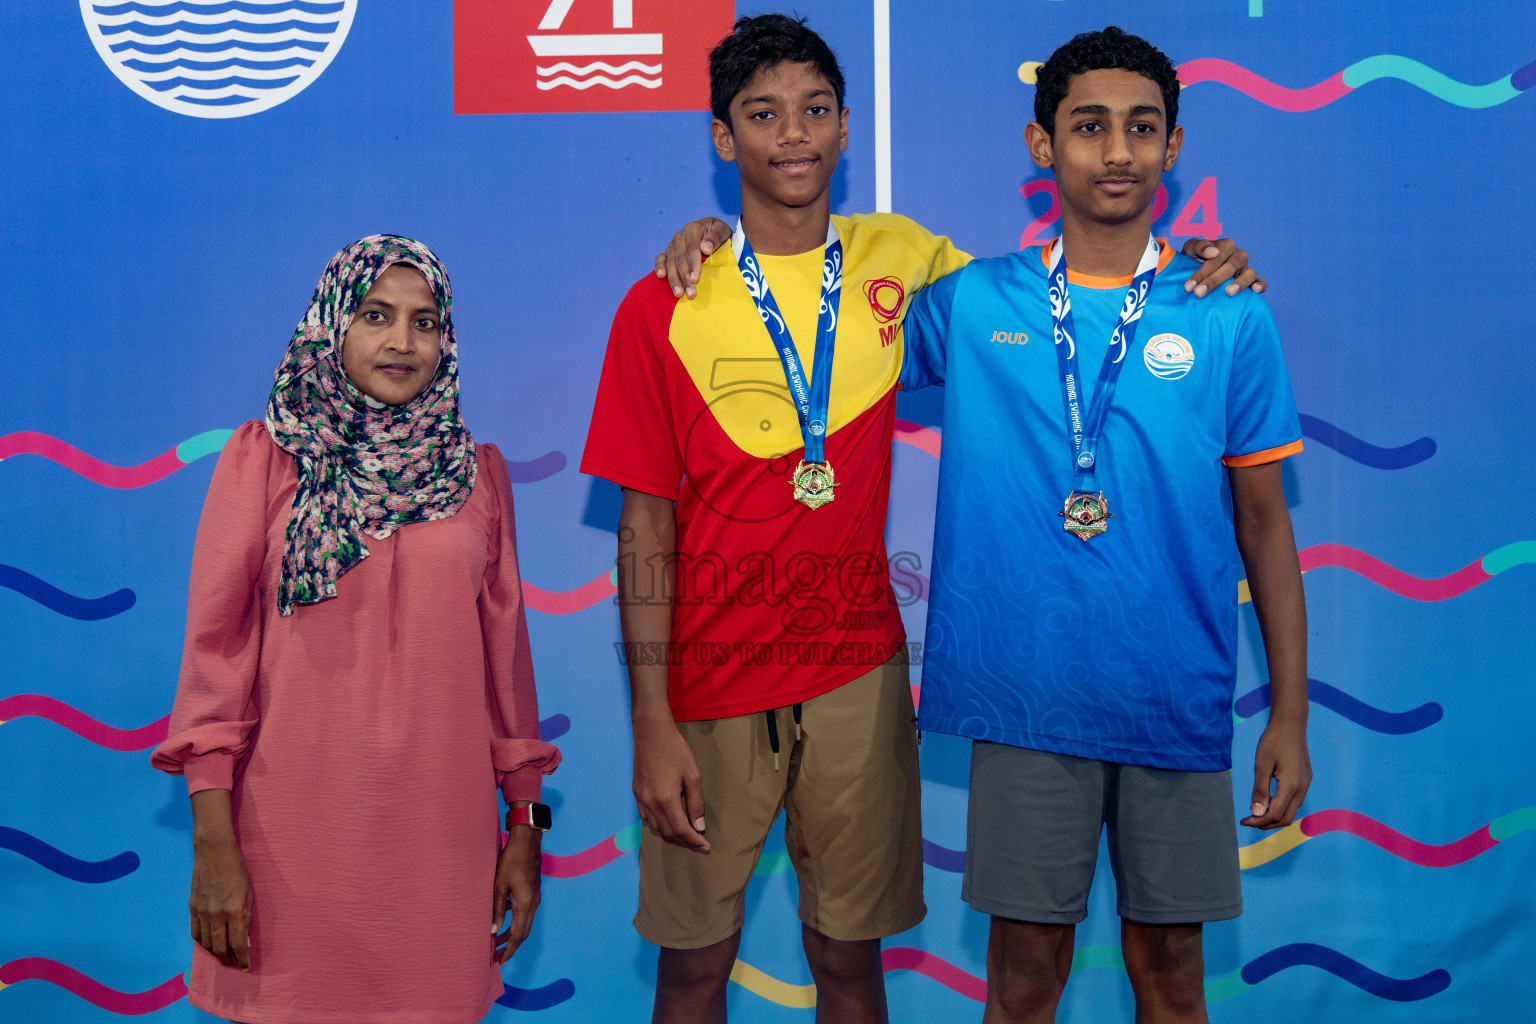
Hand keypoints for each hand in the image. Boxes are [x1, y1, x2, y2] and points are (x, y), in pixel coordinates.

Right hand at [189, 835, 252, 969]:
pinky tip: (208, 944)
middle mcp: (217, 914)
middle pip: (220, 948)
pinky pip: (195, 933)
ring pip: (206, 943)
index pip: (238, 943)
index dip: (242, 959)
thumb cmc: (237, 871)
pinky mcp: (192, 908)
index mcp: (235, 910)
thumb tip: (245, 940)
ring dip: (214, 953)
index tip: (246, 967)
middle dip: (227, 960)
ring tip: (222, 957)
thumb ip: (246, 918)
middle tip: (233, 965)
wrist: (214, 853)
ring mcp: (202, 912)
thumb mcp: (250, 893)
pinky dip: (202, 942)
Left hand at [493, 823, 541, 964]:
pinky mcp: (533, 892)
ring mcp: (535, 898)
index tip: (501, 961)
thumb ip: (496, 910)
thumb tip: (493, 931)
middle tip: (498, 956)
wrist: (527, 842)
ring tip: (498, 941)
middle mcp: (534, 904)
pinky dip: (516, 922)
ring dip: (513, 934)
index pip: (518, 935)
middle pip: (524, 932)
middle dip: (512, 946)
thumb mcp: (499, 886)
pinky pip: (525, 913)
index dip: (509, 949)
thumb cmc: (511, 861)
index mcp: (525, 904)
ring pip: (525, 923)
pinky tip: (503, 920)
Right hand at [632, 719, 708, 850]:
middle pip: (667, 831)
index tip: (706, 847)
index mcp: (665, 800)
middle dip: (684, 839)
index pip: (681, 829)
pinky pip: (646, 817)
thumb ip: (695, 803)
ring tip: (686, 832)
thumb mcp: (692, 775)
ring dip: (671, 833)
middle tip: (699, 841)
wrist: (651, 732)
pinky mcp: (636, 792)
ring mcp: (640, 798)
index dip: (694, 841)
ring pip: (655, 826)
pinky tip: (668, 819)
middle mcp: (650, 803)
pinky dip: (658, 823)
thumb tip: (699, 826)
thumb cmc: (675, 750)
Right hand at [653, 217, 730, 299]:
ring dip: (674, 279)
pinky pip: (660, 258)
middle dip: (685, 278)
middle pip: (681, 259)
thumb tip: (705, 248)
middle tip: (690, 293)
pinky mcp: (668, 251)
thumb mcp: (722, 230)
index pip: (692, 250)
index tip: (695, 279)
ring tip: (679, 294)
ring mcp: (672, 244)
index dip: (693, 265)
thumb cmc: (718, 232)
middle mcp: (680, 237)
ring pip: (671, 263)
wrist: (710, 229)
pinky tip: (660, 276)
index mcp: (692, 229)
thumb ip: (715, 237)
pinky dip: (659, 266)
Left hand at [1180, 237, 1265, 296]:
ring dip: (1239, 283)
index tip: (1189, 287)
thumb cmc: (1193, 258)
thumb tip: (1213, 252)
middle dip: (1213, 281)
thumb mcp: (1191, 249)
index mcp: (1226, 245)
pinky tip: (1256, 290)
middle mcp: (1238, 255)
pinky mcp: (1251, 279)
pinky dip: (1260, 284)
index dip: (1202, 272)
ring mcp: (1246, 267)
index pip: (1216, 258)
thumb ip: (1199, 246)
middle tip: (1198, 293)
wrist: (1196, 269)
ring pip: (1249, 273)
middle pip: (1229, 267)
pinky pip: (1260, 281)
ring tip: (1228, 293)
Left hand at [1241, 720, 1310, 828]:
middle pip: (1286, 818)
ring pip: (1292, 810)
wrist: (1291, 724)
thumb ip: (1259, 790)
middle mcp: (1302, 788)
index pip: (1274, 814)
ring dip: (1275, 815)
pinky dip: (1281, 805)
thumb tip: (1256, 813)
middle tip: (1249, 820)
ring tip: (1256, 810)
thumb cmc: (1273, 741)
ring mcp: (1306, 784)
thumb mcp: (1261, 765)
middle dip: (1266, 823)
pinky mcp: (1306, 779)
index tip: (1243, 820)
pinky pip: (1295, 800)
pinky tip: (1268, 798)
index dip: (1258, 821)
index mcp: (1291, 786)